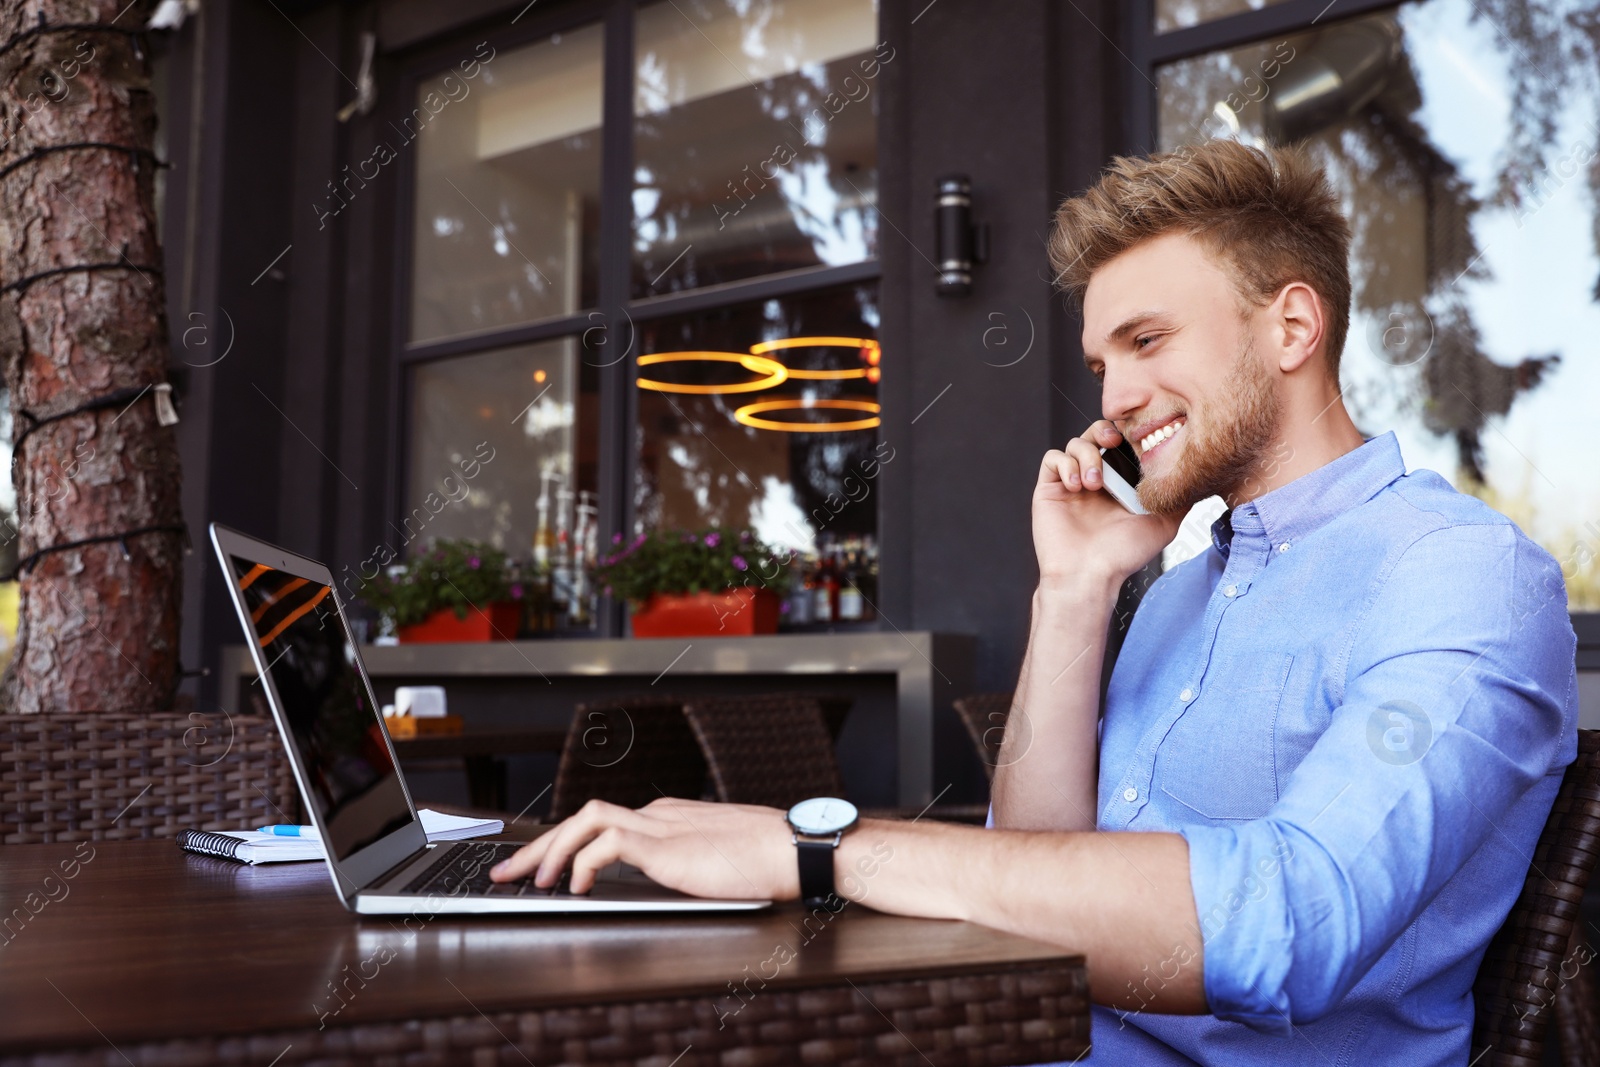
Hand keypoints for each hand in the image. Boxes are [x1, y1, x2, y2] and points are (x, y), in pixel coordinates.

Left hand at [490, 797, 797, 899]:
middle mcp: (658, 814)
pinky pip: (611, 842)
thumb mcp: (713, 863)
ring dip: (553, 850)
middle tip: (507, 873)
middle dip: (539, 847)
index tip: (538, 868)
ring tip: (535, 882)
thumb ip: (683, 866)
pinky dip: (586, 862)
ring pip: (586, 820)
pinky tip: (579, 886)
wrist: (795, 848)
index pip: (599, 824)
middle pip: (582, 818)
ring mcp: (662, 824)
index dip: (562, 845)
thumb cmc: (767, 860)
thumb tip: (660, 885)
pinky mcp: (667, 843)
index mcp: (667, 818)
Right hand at [1034, 421, 1181, 589]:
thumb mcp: (1163, 524)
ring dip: (1086, 454)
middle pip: (1096, 435)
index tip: (1135, 439)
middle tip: (1113, 442)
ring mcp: (1071, 484)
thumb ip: (1178, 499)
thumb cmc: (1122, 555)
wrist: (1089, 575)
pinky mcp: (1049, 489)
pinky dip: (1065, 465)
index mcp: (1120, 483)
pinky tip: (1077, 485)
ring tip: (1094, 483)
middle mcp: (1096, 480)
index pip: (1122, 444)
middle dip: (1105, 431)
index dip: (1127, 434)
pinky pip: (1052, 459)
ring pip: (1074, 443)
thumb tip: (1198, 479)